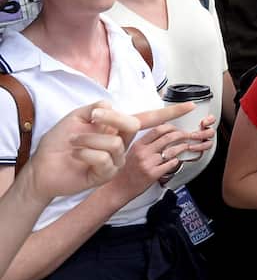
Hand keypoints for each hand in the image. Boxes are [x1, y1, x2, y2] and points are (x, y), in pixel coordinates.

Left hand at [24, 102, 193, 200]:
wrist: (42, 167)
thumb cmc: (59, 142)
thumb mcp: (78, 116)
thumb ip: (99, 107)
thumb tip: (115, 110)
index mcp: (118, 128)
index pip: (148, 118)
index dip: (170, 112)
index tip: (191, 105)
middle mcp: (122, 143)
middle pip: (131, 124)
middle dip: (109, 118)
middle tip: (91, 117)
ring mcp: (116, 160)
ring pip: (114, 141)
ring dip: (87, 137)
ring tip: (73, 143)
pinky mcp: (107, 174)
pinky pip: (103, 157)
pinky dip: (85, 151)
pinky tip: (76, 155)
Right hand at [108, 121, 204, 202]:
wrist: (118, 189)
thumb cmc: (125, 171)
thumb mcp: (131, 152)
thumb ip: (145, 143)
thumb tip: (162, 133)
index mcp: (138, 145)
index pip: (157, 129)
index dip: (171, 126)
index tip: (177, 128)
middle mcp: (143, 153)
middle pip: (168, 137)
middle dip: (182, 134)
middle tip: (187, 135)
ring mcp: (148, 163)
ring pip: (172, 150)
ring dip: (183, 147)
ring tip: (186, 146)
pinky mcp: (153, 174)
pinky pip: (171, 164)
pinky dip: (177, 161)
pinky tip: (177, 160)